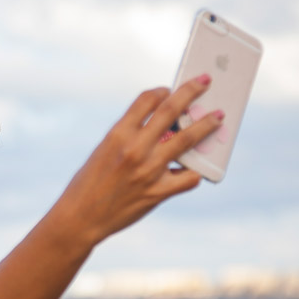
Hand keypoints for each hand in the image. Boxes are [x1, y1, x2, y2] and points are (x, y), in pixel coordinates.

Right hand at [56, 74, 222, 245]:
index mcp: (117, 134)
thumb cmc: (90, 182)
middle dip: (192, 91)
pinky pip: (188, 178)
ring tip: (217, 117)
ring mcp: (148, 171)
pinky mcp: (157, 193)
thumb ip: (131, 137)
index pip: (147, 100)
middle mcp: (135, 148)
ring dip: (206, 125)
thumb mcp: (104, 151)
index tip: (170, 89)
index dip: (161, 91)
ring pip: (187, 140)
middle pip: (171, 110)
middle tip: (206, 81)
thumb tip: (165, 128)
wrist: (80, 217)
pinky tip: (195, 169)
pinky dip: (194, 172)